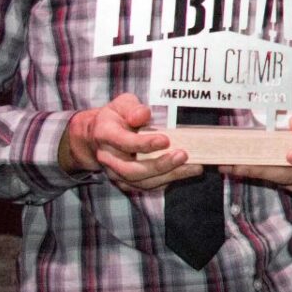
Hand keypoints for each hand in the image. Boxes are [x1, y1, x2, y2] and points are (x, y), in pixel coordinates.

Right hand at [58, 93, 202, 192]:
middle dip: (160, 165)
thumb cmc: (116, 117)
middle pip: (132, 170)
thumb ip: (133, 108)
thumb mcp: (122, 104)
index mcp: (105, 135)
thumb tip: (143, 115)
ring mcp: (115, 174)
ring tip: (193, 168)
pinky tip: (184, 173)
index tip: (166, 140)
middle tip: (183, 156)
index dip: (144, 143)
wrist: (98, 136)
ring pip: (142, 182)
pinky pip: (146, 187)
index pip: (124, 142)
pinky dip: (166, 181)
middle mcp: (108, 158)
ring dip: (169, 176)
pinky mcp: (125, 182)